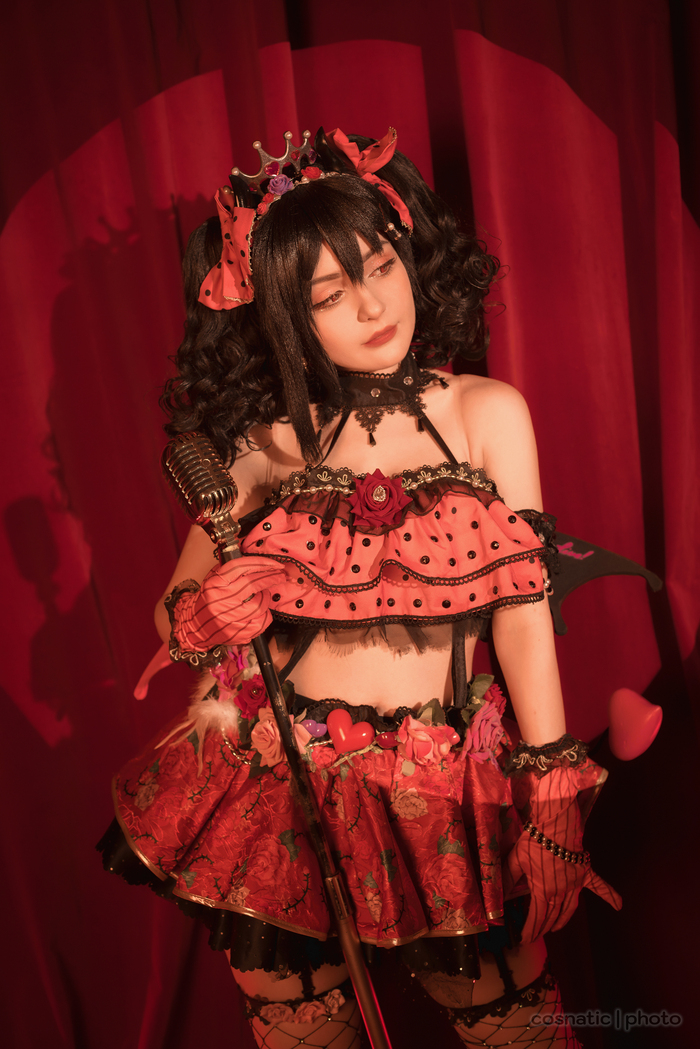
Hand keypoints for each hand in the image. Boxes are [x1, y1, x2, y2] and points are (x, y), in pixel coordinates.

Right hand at [169, 556, 287, 651]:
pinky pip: (262, 620)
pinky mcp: (239, 633)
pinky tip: (258, 612)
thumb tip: (257, 559)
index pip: (240, 567)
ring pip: (260, 603)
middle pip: (253, 584)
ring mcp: (230, 618)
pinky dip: (265, 614)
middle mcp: (221, 600)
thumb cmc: (210, 599)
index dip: (262, 563)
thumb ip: (232, 569)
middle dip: (271, 577)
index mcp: (215, 584)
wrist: (196, 626)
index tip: (275, 564)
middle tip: (281, 574)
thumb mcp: (214, 579)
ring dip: (266, 597)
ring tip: (262, 595)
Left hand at [507, 761, 621, 941]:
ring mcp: (575, 883)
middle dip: (543, 927)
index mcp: (544, 890)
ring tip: (555, 928)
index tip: (524, 939)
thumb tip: (497, 895)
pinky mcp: (585, 872)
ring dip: (562, 920)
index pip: (537, 916)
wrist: (555, 823)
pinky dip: (610, 895)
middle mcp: (562, 891)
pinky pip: (599, 886)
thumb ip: (507, 878)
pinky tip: (619, 905)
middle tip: (536, 935)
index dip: (530, 929)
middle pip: (553, 915)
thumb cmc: (534, 840)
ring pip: (570, 908)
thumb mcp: (516, 859)